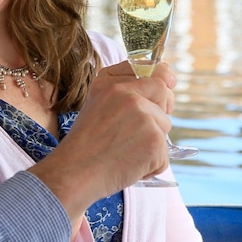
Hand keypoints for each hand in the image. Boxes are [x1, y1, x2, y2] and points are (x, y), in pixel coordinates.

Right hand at [29, 62, 174, 231]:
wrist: (73, 174)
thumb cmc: (84, 146)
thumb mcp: (96, 106)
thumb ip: (123, 93)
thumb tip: (164, 86)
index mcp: (109, 82)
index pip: (146, 67)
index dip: (161, 76)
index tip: (168, 82)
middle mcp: (126, 93)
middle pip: (164, 93)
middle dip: (161, 110)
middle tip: (142, 131)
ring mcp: (142, 114)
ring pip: (164, 125)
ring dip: (152, 143)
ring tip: (125, 153)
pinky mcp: (153, 139)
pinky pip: (164, 154)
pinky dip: (151, 166)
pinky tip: (129, 166)